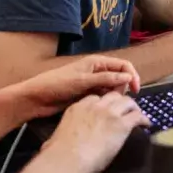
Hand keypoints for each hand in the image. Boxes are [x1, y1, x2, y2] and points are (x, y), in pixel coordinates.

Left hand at [7, 55, 140, 120]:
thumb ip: (106, 79)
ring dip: (116, 96)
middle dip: (124, 87)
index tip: (136, 90)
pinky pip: (104, 97)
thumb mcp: (82, 81)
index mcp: (96, 63)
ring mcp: (92, 83)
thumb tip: (128, 78)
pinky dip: (107, 102)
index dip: (132, 76)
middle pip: (119, 77)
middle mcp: (97, 71)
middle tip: (121, 101)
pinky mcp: (87, 95)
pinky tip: (105, 109)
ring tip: (113, 107)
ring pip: (112, 88)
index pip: (123, 65)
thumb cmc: (57, 85)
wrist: (36, 99)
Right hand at [42, 92, 150, 172]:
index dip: (103, 103)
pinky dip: (143, 119)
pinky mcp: (122, 124)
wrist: (68, 158)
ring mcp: (110, 113)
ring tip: (137, 113)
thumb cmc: (59, 152)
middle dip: (120, 101)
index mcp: (79, 107)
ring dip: (133, 107)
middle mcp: (96, 106)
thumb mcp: (58, 136)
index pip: (95, 98)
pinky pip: (137, 116)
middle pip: (113, 96)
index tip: (107, 108)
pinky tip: (146, 124)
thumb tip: (53, 144)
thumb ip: (62, 134)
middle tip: (125, 108)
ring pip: (128, 102)